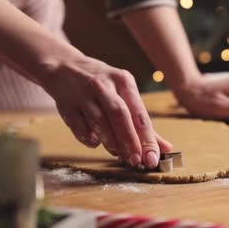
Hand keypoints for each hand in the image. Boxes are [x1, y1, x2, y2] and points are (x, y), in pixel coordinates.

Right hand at [39, 56, 171, 168]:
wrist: (63, 67)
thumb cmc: (101, 84)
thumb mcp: (123, 92)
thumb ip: (142, 121)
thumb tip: (165, 148)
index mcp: (123, 80)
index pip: (138, 113)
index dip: (146, 137)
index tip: (152, 157)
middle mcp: (103, 85)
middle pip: (119, 115)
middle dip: (129, 140)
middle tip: (136, 161)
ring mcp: (83, 94)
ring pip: (99, 121)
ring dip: (110, 140)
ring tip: (117, 153)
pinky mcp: (67, 105)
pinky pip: (79, 127)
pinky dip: (88, 138)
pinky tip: (96, 142)